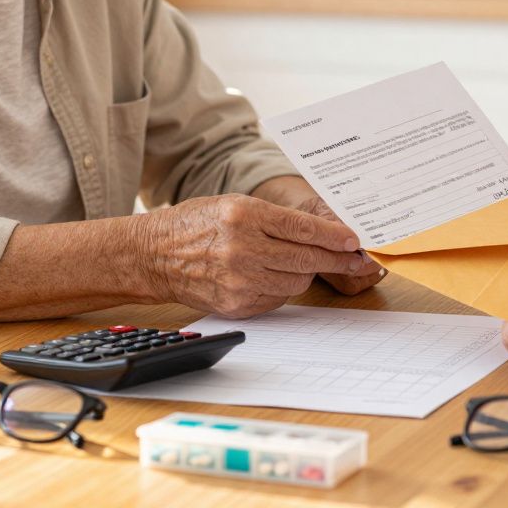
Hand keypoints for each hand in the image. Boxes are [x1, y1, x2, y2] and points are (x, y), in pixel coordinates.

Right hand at [141, 194, 368, 317]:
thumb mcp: (234, 204)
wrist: (154, 255)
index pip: (302, 228)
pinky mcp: (236, 304)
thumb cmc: (197, 224)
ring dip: (306, 273)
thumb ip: (276, 218)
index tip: (354, 240)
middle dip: (335, 258)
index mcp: (243, 215)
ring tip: (301, 262)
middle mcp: (242, 248)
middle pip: (306, 258)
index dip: (334, 236)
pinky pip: (277, 299)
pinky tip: (272, 276)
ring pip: (297, 282)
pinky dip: (283, 288)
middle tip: (354, 258)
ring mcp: (238, 280)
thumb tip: (324, 233)